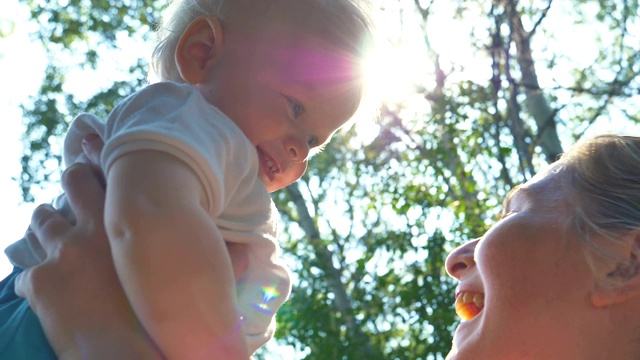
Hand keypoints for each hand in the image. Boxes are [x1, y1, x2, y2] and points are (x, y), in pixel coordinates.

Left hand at [15, 163, 162, 358]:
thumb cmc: (152, 315)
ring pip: (40, 221)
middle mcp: (89, 230)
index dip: (95, 158)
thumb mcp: (158, 269)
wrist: (125, 352)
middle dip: (68, 181)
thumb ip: (154, 244)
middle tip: (72, 188)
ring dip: (45, 225)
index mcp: (121, 225)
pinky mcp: (38, 282)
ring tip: (52, 236)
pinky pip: (28, 276)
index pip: (104, 174)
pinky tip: (48, 299)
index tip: (91, 146)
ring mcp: (60, 254)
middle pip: (70, 182)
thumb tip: (167, 238)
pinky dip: (36, 285)